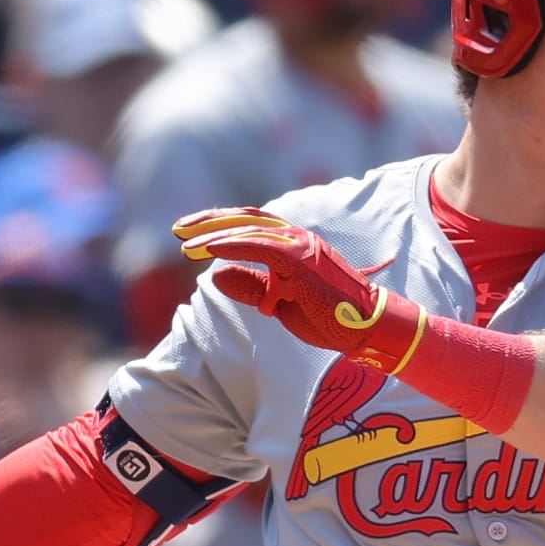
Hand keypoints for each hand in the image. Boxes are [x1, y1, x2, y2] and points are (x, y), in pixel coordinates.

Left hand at [173, 208, 424, 371]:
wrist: (366, 327)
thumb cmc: (329, 317)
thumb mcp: (280, 303)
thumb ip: (252, 287)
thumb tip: (215, 275)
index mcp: (293, 245)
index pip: (250, 225)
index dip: (218, 226)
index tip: (191, 236)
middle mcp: (296, 237)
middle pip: (245, 218)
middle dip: (208, 221)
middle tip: (178, 230)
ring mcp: (299, 245)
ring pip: (247, 229)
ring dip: (212, 234)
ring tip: (186, 245)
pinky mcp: (299, 258)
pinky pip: (258, 245)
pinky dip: (231, 243)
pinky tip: (209, 249)